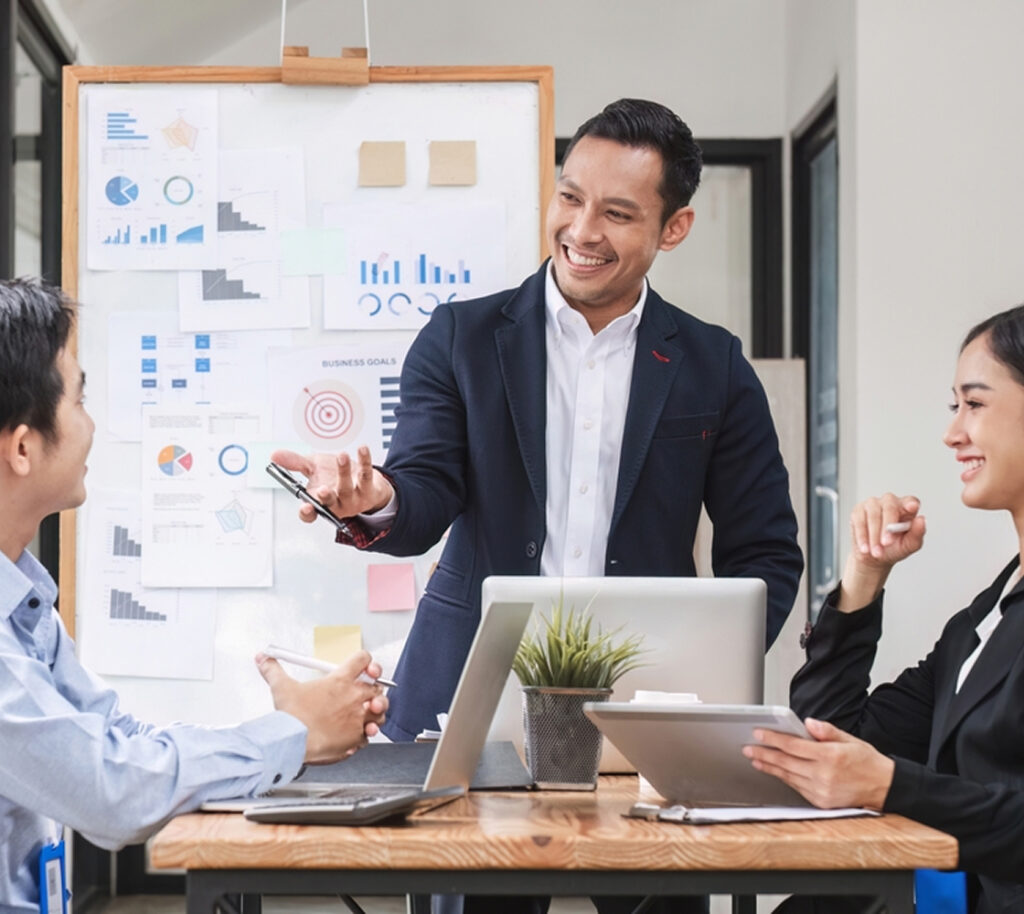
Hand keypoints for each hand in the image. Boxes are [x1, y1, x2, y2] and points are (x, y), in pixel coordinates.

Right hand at [257, 649, 388, 763]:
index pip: (363, 660)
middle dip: (374, 689)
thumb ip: (273, 671)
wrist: (293, 742)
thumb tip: (264, 659)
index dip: (366, 661)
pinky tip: (358, 734)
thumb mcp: (281, 688)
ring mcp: (356, 718)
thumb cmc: (291, 717)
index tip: (364, 666)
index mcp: (339, 681)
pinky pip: (369, 735)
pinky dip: (365, 734)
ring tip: (368, 714)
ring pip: (380, 711)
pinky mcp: (356, 737)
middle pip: (376, 686)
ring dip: (376, 712)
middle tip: (366, 693)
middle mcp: (352, 697)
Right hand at [271, 447, 392, 522]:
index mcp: (319, 502)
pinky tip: (362, 450)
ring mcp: (354, 499)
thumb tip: (274, 456)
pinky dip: (365, 461)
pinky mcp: (370, 490)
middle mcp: (336, 503)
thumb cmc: (334, 475)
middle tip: (322, 488)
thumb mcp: (313, 467)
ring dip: (343, 472)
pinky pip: (366, 474)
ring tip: (341, 456)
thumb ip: (294, 462)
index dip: (307, 513)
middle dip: (325, 497)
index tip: (305, 507)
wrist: (361, 478)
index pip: (310, 514)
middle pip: (330, 503)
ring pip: (347, 488)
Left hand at [743, 718, 894, 809]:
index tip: (758, 734)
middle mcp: (824, 775)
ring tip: (756, 759)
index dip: (773, 739)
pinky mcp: (821, 802)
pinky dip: (784, 778)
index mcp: (830, 756)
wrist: (884, 787)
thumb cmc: (867, 761)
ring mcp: (822, 791)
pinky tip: (775, 772)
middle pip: (786, 762)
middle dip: (764, 754)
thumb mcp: (850, 739)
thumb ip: (826, 730)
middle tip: (748, 748)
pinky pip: (797, 788)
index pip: (793, 745)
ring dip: (770, 767)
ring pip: (788, 776)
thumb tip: (807, 723)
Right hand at [838, 493, 925, 610]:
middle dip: (886, 525)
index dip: (909, 504)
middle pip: (889, 504)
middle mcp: (889, 503)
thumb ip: (916, 535)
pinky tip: (865, 549)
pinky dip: (861, 536)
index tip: (910, 511)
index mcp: (905, 509)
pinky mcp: (856, 513)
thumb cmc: (892, 551)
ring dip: (873, 534)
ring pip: (872, 512)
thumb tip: (921, 520)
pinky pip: (858, 521)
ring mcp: (871, 506)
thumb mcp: (908, 548)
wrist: (872, 559)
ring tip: (875, 551)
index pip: (909, 500)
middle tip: (886, 544)